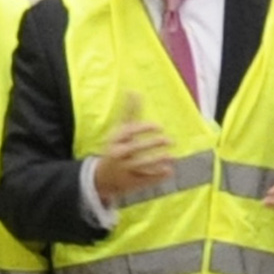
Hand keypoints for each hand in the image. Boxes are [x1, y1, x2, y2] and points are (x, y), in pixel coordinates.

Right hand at [93, 91, 175, 205]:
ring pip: (141, 165)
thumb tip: (133, 90)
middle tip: (170, 140)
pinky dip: (157, 176)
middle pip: (136, 148)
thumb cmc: (116, 147)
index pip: (129, 132)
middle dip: (153, 144)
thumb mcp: (119, 131)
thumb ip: (128, 112)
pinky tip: (169, 171)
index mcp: (116, 140)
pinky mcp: (131, 183)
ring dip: (157, 161)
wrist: (102, 177)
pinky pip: (145, 179)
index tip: (159, 127)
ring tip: (172, 157)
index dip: (144, 128)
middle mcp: (119, 154)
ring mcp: (124, 170)